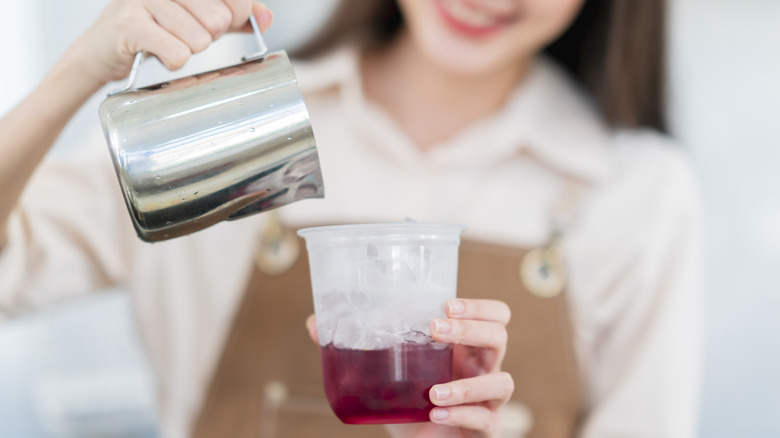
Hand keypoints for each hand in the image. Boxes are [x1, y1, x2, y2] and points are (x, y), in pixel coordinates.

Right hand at [72, 0, 272, 84]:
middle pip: (219, 20)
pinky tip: (157, 53)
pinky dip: (172, 61)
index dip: (234, 17)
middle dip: (207, 37)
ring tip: (166, 42)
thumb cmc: (154, 29)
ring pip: (199, 40)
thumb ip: (234, 16)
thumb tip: (266, 17)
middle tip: (183, 34)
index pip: (234, 0)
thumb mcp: (198, 18)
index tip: (215, 23)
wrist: (102, 49)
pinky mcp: (129, 24)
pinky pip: (177, 54)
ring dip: (186, 50)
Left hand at [305, 299, 513, 437]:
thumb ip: (355, 347)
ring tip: (434, 391)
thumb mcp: (384, 373)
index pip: (493, 315)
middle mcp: (482, 367)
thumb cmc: (410, 403)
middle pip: (500, 336)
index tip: (446, 303)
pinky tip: (435, 414)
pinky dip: (462, 414)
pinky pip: (485, 419)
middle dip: (472, 328)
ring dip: (467, 384)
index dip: (478, 306)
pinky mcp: (485, 428)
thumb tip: (315, 323)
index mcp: (465, 346)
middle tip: (436, 329)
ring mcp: (488, 399)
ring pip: (501, 381)